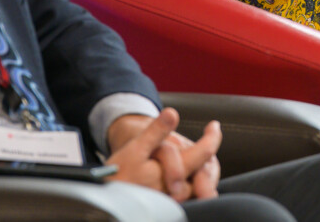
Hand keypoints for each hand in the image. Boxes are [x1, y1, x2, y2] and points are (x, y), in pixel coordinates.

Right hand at [105, 108, 221, 200]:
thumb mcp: (136, 148)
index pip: (202, 155)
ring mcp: (175, 200)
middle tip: (211, 133)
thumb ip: (156, 132)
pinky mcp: (170, 206)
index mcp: (172, 176)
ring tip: (205, 148)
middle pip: (204, 172)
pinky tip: (194, 170)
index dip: (211, 138)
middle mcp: (177, 191)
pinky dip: (196, 180)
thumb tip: (172, 114)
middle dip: (208, 153)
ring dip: (204, 168)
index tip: (213, 125)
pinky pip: (190, 192)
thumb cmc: (119, 173)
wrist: (106, 199)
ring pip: (198, 184)